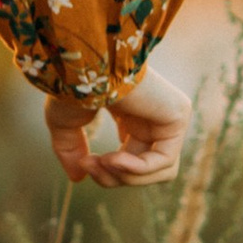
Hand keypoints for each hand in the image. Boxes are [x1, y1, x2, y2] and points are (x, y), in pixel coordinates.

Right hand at [47, 64, 190, 187]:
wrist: (80, 63)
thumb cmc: (70, 84)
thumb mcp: (64, 123)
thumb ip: (70, 150)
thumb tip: (78, 178)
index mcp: (130, 114)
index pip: (131, 159)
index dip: (108, 173)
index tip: (85, 165)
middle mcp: (153, 115)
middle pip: (145, 169)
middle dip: (115, 178)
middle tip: (89, 166)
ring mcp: (168, 114)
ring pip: (160, 171)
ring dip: (127, 177)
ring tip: (104, 163)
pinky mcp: (177, 115)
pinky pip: (165, 161)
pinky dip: (138, 169)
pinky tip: (114, 159)